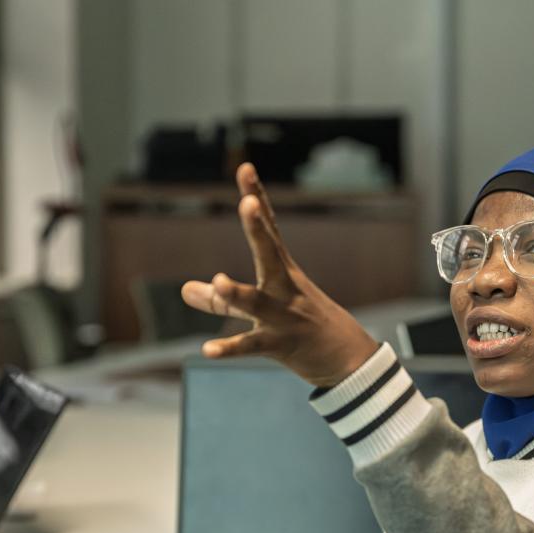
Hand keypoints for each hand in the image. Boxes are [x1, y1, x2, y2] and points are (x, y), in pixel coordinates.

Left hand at [180, 163, 379, 386]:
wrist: (348, 361)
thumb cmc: (304, 329)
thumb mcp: (264, 309)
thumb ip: (220, 300)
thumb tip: (184, 290)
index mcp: (283, 272)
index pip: (269, 230)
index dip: (257, 197)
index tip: (245, 169)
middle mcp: (284, 288)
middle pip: (269, 254)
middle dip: (258, 228)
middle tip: (249, 203)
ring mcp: (283, 317)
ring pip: (257, 303)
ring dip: (238, 293)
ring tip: (220, 281)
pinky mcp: (280, 345)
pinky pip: (252, 346)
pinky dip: (229, 349)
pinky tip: (207, 350)